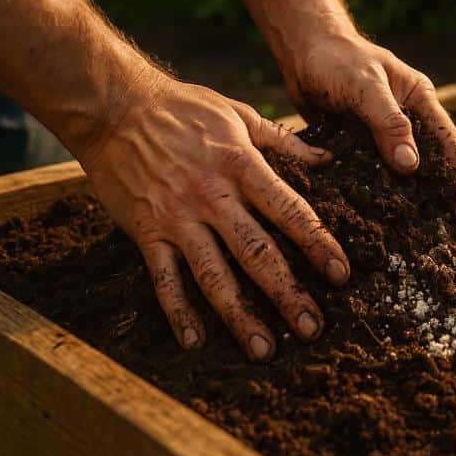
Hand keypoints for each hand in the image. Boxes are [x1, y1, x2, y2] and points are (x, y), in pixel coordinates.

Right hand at [76, 71, 349, 361]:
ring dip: (241, 316)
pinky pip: (164, 279)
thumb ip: (284, 142)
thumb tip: (328, 160)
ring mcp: (177, 217)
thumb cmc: (184, 108)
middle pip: (257, 253)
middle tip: (313, 329)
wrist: (113, 105)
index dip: (318, 244)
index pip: (289, 211)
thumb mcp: (240, 114)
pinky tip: (195, 341)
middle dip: (288, 293)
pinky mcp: (146, 232)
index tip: (341, 275)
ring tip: (266, 349)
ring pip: (214, 275)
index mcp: (242, 165)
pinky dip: (178, 312)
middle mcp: (212, 196)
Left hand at [278, 26, 455, 224]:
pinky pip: (374, 174)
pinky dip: (380, 195)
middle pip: (432, 162)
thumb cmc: (336, 59)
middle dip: (443, 195)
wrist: (302, 51)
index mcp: (420, 100)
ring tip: (420, 234)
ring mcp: (383, 133)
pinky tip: (381, 219)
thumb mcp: (365, 87)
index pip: (449, 144)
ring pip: (403, 172)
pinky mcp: (360, 145)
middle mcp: (408, 118)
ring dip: (412, 200)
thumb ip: (389, 124)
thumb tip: (411, 167)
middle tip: (452, 233)